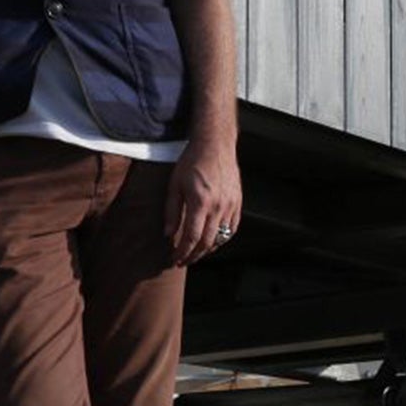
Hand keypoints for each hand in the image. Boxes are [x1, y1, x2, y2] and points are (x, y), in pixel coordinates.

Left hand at [164, 135, 242, 266]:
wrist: (215, 145)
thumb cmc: (191, 162)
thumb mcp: (174, 185)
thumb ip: (172, 211)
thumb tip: (168, 234)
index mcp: (200, 202)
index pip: (192, 238)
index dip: (183, 252)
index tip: (175, 259)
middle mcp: (218, 206)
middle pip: (207, 242)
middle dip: (194, 256)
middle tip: (183, 261)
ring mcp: (230, 204)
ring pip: (221, 238)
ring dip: (208, 250)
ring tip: (196, 253)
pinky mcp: (238, 202)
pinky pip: (232, 228)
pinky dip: (222, 239)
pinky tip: (212, 241)